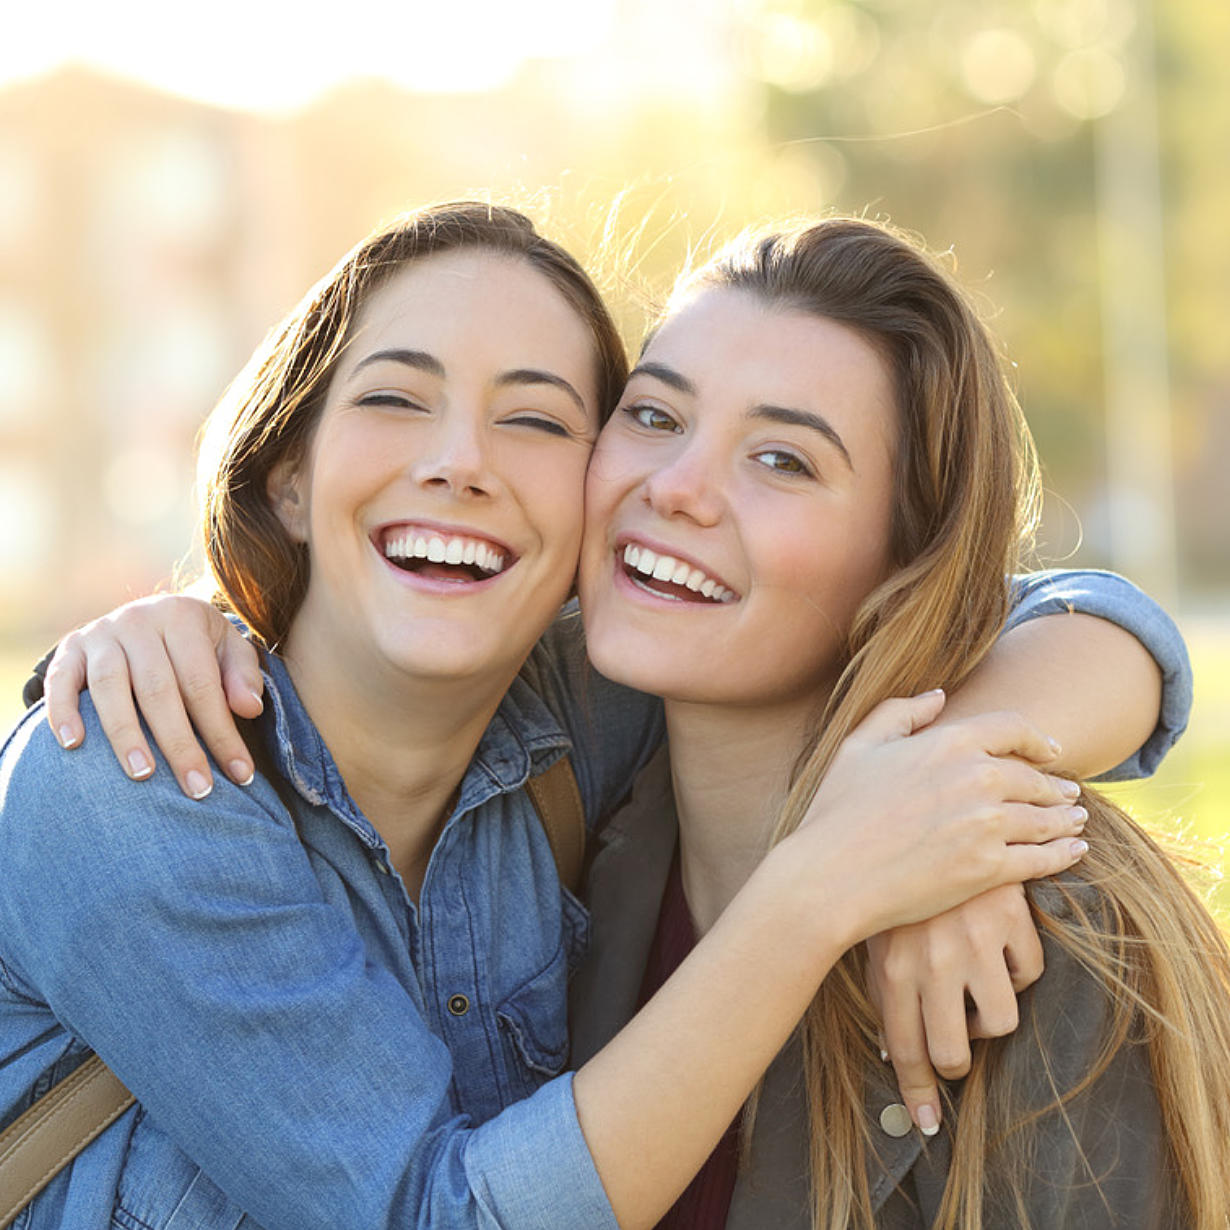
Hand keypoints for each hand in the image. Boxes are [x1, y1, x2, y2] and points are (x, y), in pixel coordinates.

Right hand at [44, 595, 263, 797]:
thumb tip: (249, 709)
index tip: (240, 773)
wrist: (148, 615)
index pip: (202, 683)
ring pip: (110, 687)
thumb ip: (242, 676)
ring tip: (142, 775)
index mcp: (182, 617)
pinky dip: (62, 712)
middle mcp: (139, 620)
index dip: (221, 731)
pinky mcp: (69, 648)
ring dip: (125, 734)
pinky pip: (59, 680)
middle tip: (197, 788)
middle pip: (158, 689)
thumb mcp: (229, 648)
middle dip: (180, 744)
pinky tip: (73, 746)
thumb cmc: (196, 645)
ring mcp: (100, 633)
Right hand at [787, 691, 1086, 952]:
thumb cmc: (837, 810)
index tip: (1050, 751)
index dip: (1037, 739)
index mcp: (947, 742)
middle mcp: (976, 778)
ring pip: (1045, 818)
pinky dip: (1064, 854)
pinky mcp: (989, 868)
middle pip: (1035, 778)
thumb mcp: (858, 746)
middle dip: (1054, 786)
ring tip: (1076, 821)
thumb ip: (900, 713)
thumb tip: (939, 696)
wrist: (831, 874)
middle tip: (1068, 794)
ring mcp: (986, 824)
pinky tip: (1074, 852)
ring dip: (1066, 819)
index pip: (1012, 728)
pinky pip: (1041, 859)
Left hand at [866, 882, 1043, 1135]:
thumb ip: (886, 990)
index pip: (904, 1048)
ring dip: (988, 1018)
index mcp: (891, 967)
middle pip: (953, 1052)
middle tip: (957, 1049)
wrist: (923, 816)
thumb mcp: (878, 934)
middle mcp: (931, 962)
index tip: (927, 1122)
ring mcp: (972, 941)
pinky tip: (999, 949)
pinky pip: (1028, 972)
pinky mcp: (1009, 917)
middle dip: (955, 1063)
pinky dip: (1017, 971)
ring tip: (976, 994)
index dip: (916, 1091)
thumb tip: (892, 1055)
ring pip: (1000, 1021)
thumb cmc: (891, 884)